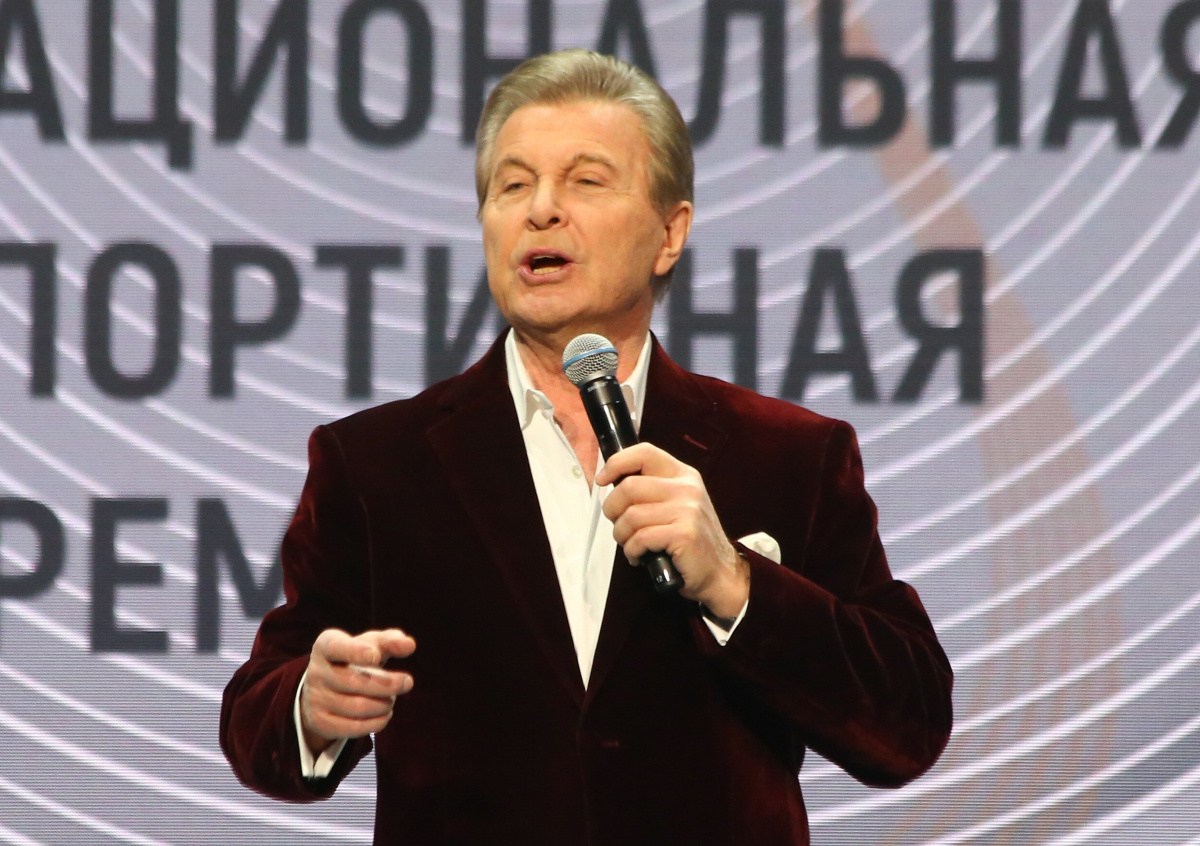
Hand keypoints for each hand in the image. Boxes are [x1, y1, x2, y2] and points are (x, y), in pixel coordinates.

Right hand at [300, 627, 415, 755]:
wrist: (325, 689)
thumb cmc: (355, 660)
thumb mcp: (371, 645)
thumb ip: (391, 641)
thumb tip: (409, 644)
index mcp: (326, 645)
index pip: (337, 647)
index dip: (356, 652)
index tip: (376, 655)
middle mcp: (316, 671)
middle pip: (355, 681)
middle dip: (388, 684)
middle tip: (407, 682)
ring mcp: (315, 698)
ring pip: (358, 707)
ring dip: (384, 704)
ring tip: (391, 699)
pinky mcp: (320, 722)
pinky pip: (354, 727)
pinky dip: (377, 722)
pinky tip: (385, 714)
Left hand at [596, 443, 748, 617]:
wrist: (721, 572)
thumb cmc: (690, 540)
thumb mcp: (677, 504)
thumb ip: (652, 490)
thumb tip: (611, 482)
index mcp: (683, 475)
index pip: (644, 453)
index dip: (616, 463)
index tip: (602, 480)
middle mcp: (687, 488)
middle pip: (629, 486)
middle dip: (612, 509)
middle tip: (619, 524)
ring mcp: (687, 511)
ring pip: (630, 516)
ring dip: (622, 535)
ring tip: (631, 545)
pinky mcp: (684, 534)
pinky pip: (640, 539)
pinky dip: (632, 551)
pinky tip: (639, 557)